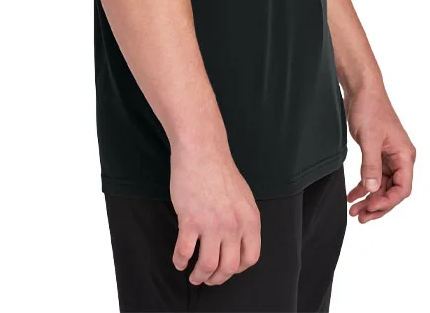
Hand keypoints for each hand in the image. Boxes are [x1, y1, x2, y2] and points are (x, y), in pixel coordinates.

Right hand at [169, 140, 261, 285]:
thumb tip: (238, 240)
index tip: (228, 268)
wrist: (202, 151)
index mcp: (250, 219)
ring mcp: (212, 224)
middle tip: (208, 279)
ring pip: (208, 265)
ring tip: (194, 276)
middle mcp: (234, 225)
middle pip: (229, 267)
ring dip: (199, 276)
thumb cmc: (220, 170)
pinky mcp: (190, 220)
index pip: (250, 257)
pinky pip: (184, 252)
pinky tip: (179, 261)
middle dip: (218, 278)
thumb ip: (243, 219)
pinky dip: (180, 261)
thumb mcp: (243, 196)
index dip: (238, 268)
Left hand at [343, 86, 415, 222]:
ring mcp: (389, 156)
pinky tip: (353, 195)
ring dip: (369, 198)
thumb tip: (373, 189)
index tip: (370, 208)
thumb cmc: (370, 108)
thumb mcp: (369, 139)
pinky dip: (364, 186)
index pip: (403, 189)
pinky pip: (374, 176)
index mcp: (405, 155)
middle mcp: (400, 158)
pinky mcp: (378, 153)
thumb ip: (371, 165)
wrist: (362, 89)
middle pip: (393, 191)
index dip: (388, 202)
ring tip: (354, 211)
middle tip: (360, 217)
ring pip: (382, 186)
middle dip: (377, 205)